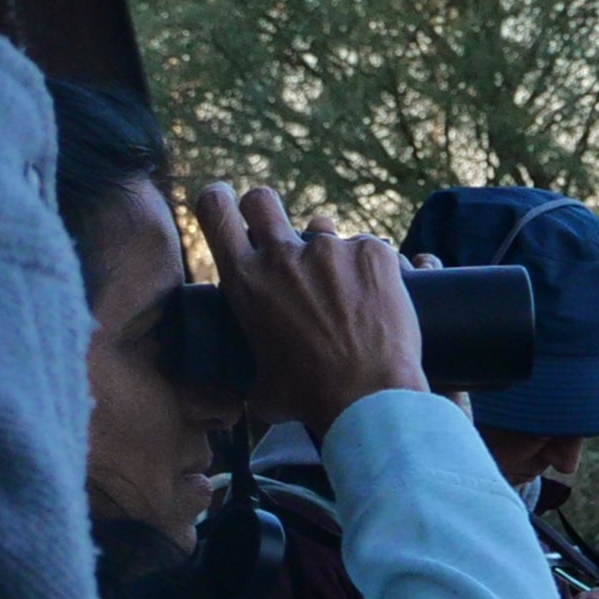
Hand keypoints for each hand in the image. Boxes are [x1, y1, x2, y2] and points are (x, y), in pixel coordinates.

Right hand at [190, 181, 422, 438]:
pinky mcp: (373, 253)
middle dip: (266, 209)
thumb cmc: (310, 398)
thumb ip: (255, 372)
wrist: (367, 398)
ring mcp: (330, 249)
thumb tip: (256, 386)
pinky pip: (370, 248)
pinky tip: (384, 298)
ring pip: (324, 228)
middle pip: (262, 200)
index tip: (225, 204)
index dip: (218, 202)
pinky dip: (375, 267)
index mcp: (245, 281)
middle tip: (283, 236)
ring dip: (330, 250)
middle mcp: (282, 255)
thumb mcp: (261, 386)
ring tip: (347, 291)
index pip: (215, 212)